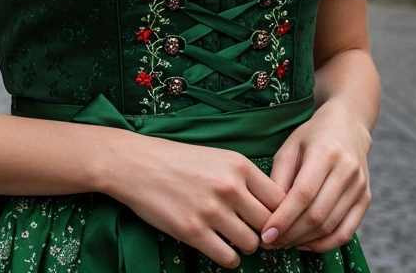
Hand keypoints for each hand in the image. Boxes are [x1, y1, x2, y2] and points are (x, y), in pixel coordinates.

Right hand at [101, 132, 286, 268]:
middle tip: (253, 233)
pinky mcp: (194, 232)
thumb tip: (268, 206)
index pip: (279, 198)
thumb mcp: (217, 157)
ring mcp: (212, 210)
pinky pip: (228, 258)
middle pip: (268, 223)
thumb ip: (243, 178)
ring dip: (244, 245)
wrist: (136, 164)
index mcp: (238, 164)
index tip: (271, 220)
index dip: (278, 213)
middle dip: (264, 232)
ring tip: (232, 238)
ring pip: (251, 244)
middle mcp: (229, 187)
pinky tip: (219, 247)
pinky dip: (228, 258)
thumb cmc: (177, 160)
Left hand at [259, 98, 371, 251]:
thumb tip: (269, 213)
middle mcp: (346, 170)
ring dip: (305, 241)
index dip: (284, 217)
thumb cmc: (312, 137)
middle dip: (291, 233)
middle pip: (317, 214)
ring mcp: (359, 186)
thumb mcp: (289, 147)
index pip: (303, 193)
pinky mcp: (366, 199)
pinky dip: (325, 243)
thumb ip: (279, 177)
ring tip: (284, 242)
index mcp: (324, 152)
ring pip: (331, 226)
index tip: (266, 233)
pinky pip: (346, 232)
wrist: (348, 126)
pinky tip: (305, 243)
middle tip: (271, 242)